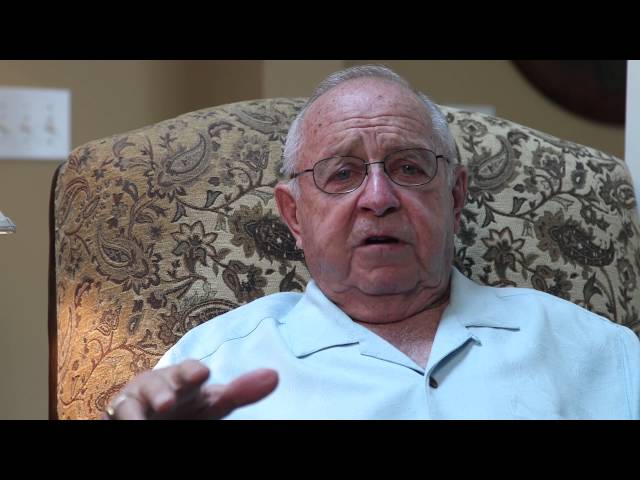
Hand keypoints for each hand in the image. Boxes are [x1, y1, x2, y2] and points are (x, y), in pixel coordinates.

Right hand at [102, 359, 278, 419]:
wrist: (147, 414)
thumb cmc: (185, 405)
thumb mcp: (213, 402)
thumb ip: (241, 392)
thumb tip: (275, 376)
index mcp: (183, 380)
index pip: (189, 371)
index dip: (193, 372)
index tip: (201, 375)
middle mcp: (158, 386)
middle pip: (158, 384)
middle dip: (161, 391)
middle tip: (167, 403)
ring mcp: (135, 401)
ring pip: (132, 403)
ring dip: (137, 411)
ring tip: (145, 418)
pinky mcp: (118, 415)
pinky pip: (119, 418)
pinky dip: (126, 422)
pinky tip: (134, 426)